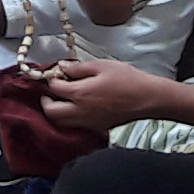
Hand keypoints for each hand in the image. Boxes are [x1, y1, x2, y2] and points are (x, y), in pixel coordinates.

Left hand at [36, 57, 167, 133]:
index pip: (54, 88)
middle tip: (50, 92)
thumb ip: (78, 68)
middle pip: (51, 112)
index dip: (51, 79)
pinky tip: (75, 108)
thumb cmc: (127, 79)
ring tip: (61, 100)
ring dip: (55, 112)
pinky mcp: (96, 128)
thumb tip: (61, 67)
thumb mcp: (102, 66)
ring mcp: (87, 122)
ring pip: (60, 123)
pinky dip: (68, 119)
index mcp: (80, 93)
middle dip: (45, 101)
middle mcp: (80, 111)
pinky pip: (74, 126)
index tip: (55, 73)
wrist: (147, 98)